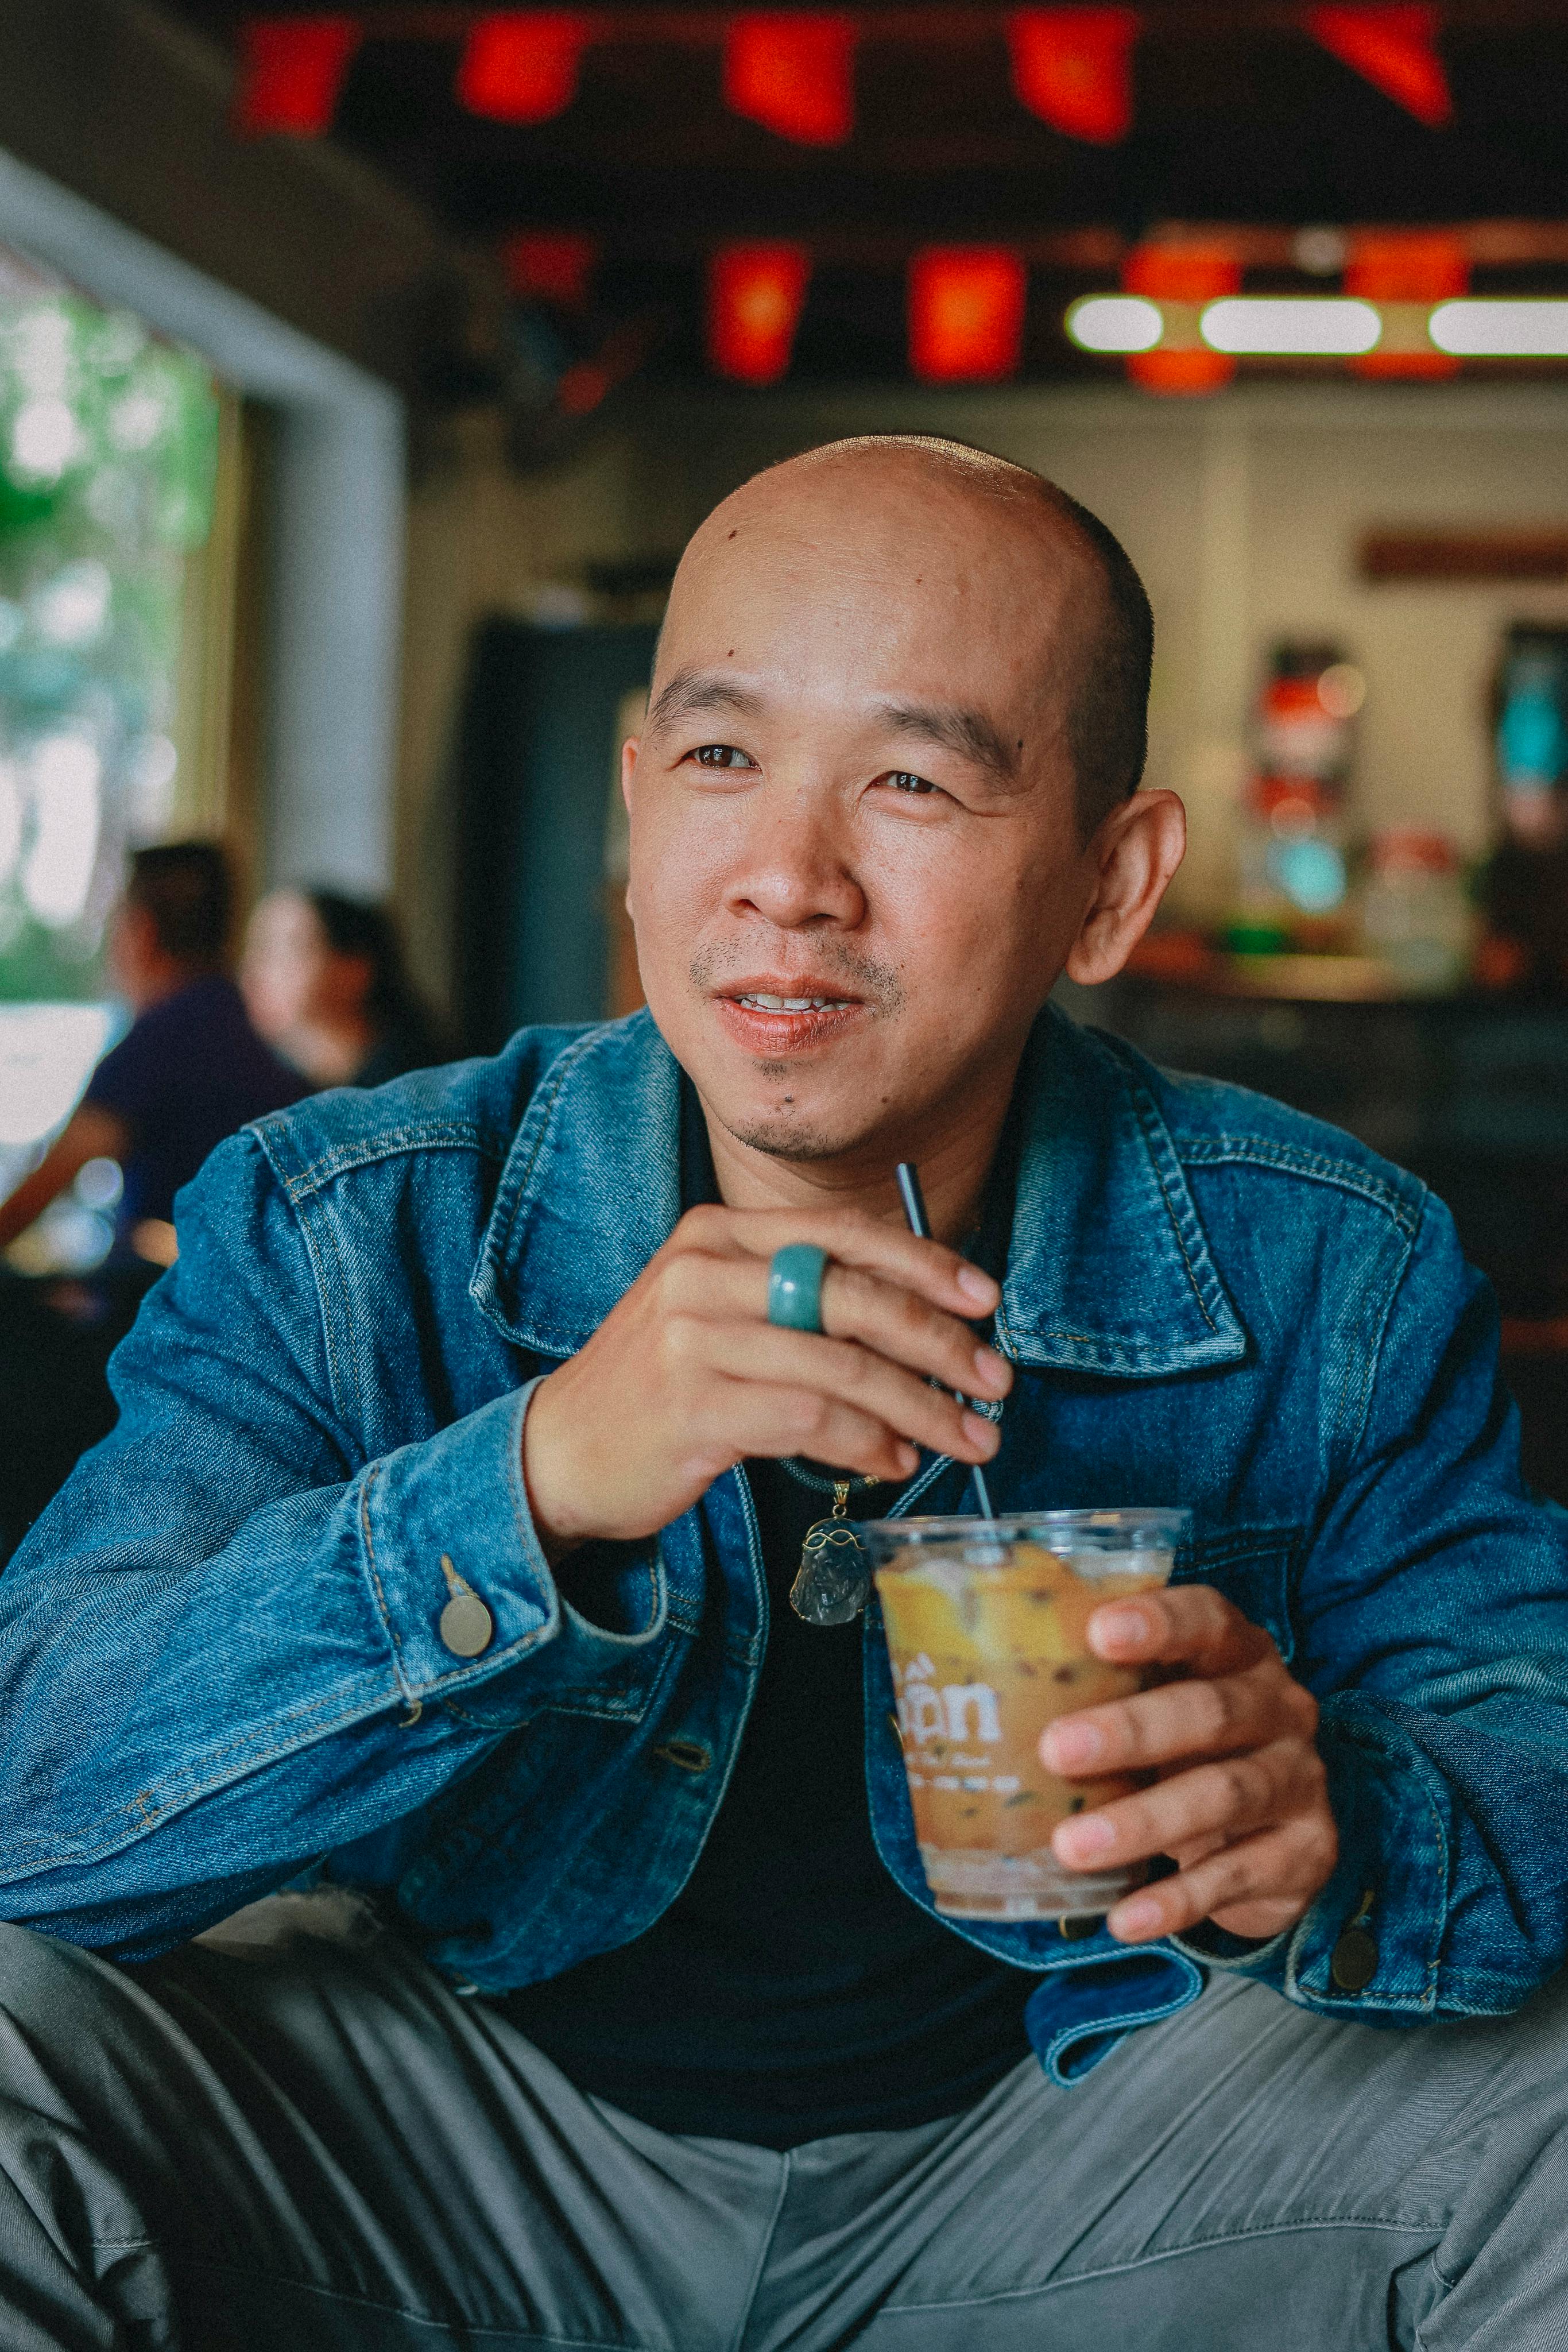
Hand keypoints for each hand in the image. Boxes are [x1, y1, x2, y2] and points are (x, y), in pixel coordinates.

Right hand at [521, 1204, 1008, 1555]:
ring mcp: (693, 1339)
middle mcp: (703, 1272)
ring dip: (921, 1408)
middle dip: (939, 1341)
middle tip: (995, 1381)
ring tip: (968, 1437)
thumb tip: (926, 1324)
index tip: (984, 1299)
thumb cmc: (664, 1384)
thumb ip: (803, 1301)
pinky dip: (868, 1443)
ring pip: (842, 1365)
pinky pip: (810, 1419)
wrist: (562, 1451)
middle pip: (852, 1295)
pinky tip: (894, 1461)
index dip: (925, 1262)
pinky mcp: (692, 1407)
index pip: (842, 1232)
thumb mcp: (723, 1313)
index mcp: (719, 1235)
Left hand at [1040, 1584, 1335, 1945]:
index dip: (1159, 1621)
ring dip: (1143, 1822)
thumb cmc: (1189, 1749)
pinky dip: (1177, 1900)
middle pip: (1210, 1711)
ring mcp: (1299, 1780)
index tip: (1098, 1631)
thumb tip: (962, 1693)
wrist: (1278, 1833)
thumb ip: (1098, 1691)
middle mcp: (1279, 1707)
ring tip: (1071, 1846)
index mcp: (1238, 1653)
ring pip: (1223, 1795)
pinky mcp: (1305, 1852)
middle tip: (1056, 1750)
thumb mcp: (1159, 1707)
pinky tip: (1124, 1917)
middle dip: (1131, 1730)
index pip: (1208, 1619)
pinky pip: (1237, 1877)